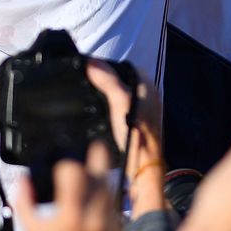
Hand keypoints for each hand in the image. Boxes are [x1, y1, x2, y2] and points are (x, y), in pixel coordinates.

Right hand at [13, 142, 122, 230]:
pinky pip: (115, 209)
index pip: (74, 173)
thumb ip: (24, 203)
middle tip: (96, 146)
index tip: (63, 165)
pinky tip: (94, 204)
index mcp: (71, 217)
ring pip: (111, 190)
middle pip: (102, 175)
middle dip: (98, 157)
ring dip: (102, 180)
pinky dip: (105, 202)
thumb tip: (22, 180)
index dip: (67, 164)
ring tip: (92, 175)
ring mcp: (111, 226)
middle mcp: (95, 219)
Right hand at [85, 60, 163, 210]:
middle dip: (102, 80)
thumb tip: (91, 63)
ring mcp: (142, 110)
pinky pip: (118, 108)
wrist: (144, 166)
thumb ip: (108, 80)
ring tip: (86, 96)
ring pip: (118, 94)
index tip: (86, 69)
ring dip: (103, 95)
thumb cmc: (137, 135)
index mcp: (146, 84)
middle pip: (119, 79)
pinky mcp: (136, 123)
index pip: (122, 66)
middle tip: (83, 83)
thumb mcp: (120, 103)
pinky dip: (107, 108)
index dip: (103, 66)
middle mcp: (147, 94)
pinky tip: (97, 114)